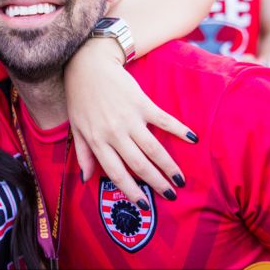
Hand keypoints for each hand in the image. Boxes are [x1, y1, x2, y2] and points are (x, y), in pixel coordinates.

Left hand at [64, 39, 195, 205]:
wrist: (89, 65)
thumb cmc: (80, 98)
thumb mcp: (76, 128)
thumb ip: (83, 154)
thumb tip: (86, 180)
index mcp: (97, 141)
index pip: (116, 173)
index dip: (131, 190)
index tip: (143, 204)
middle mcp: (114, 133)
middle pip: (139, 164)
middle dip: (156, 183)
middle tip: (171, 195)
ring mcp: (130, 118)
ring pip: (153, 148)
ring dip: (169, 165)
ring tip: (180, 179)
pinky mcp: (142, 103)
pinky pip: (164, 120)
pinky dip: (179, 131)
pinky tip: (193, 139)